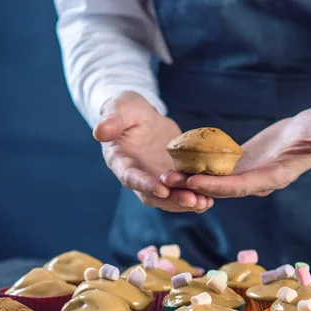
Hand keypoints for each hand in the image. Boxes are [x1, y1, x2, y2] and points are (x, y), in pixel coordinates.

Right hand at [94, 91, 212, 211]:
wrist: (143, 115)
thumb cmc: (127, 108)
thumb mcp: (119, 107)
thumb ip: (111, 120)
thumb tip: (100, 132)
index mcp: (120, 162)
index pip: (131, 177)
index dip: (145, 184)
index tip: (162, 189)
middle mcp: (137, 176)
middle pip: (153, 195)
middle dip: (172, 200)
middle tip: (192, 200)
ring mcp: (155, 179)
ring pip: (169, 198)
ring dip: (186, 202)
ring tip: (204, 203)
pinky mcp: (171, 178)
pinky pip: (182, 191)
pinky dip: (195, 196)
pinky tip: (211, 199)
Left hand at [161, 106, 310, 197]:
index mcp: (278, 175)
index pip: (246, 186)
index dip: (221, 186)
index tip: (196, 184)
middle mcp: (261, 179)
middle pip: (225, 188)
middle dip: (197, 187)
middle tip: (168, 183)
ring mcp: (251, 173)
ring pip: (218, 181)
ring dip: (192, 180)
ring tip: (165, 176)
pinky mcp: (244, 163)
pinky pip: (219, 168)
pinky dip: (200, 167)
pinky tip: (178, 161)